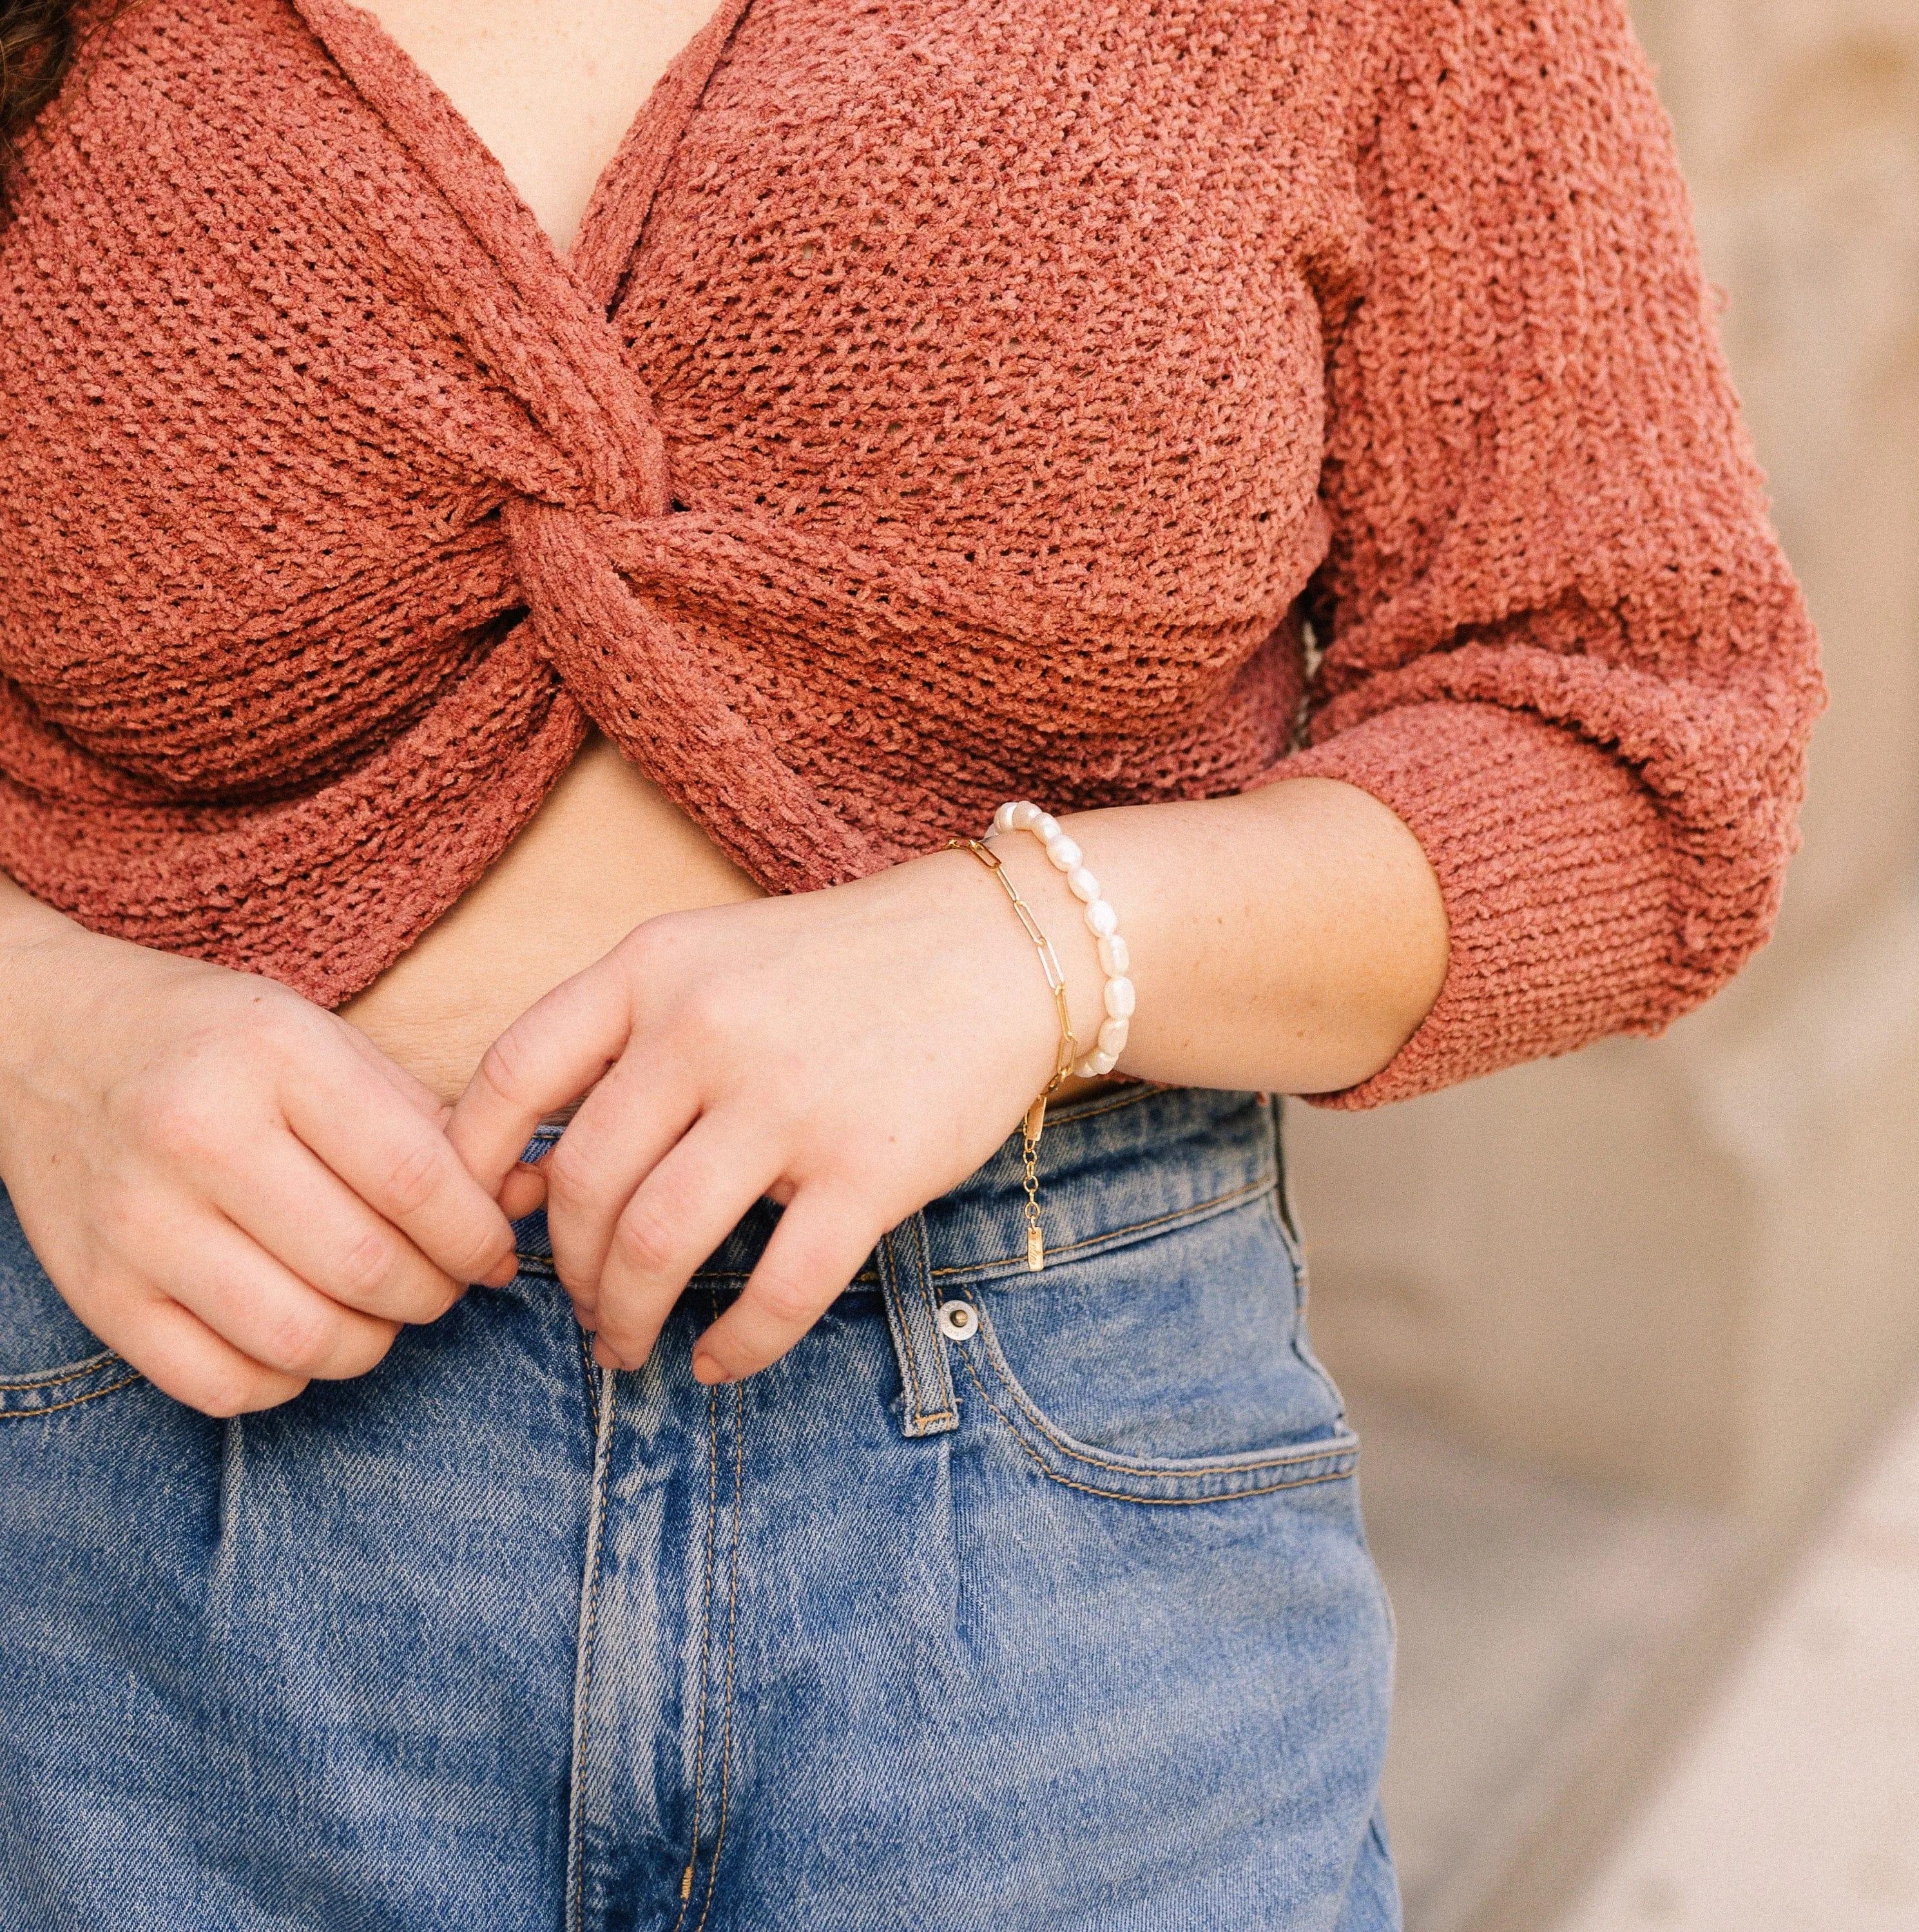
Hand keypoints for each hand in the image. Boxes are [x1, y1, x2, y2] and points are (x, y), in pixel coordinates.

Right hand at [0, 916, 519, 1415]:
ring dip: (371, 1342)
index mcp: (271, 1058)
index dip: (476, 1233)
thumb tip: (529, 1197)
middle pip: (366, 1268)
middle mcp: (196, 1138)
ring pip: (301, 1341)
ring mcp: (138, 1223)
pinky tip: (301, 1330)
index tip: (493, 1247)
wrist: (41, 1038)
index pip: (414, 1179)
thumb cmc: (214, 1042)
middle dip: (434, 1292)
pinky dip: (288, 1379)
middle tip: (442, 1280)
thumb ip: (432, 1121)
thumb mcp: (326, 1042)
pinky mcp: (98, 1294)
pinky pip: (226, 1386)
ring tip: (380, 1307)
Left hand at [445, 849, 1074, 1383]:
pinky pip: (776, 1291)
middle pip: (582, 1184)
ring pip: (657, 1244)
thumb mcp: (714, 958)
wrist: (1004, 948)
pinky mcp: (868, 1169)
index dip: (470, 1167)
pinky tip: (718, 1362)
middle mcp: (706, 1029)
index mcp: (654, 967)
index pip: (512, 1075)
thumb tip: (525, 1170)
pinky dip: (734, 1347)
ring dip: (626, 1316)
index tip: (477, 1223)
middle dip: (568, 1269)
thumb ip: (623, 1038)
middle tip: (583, 1306)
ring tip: (630, 1344)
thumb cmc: (847, 964)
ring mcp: (789, 1100)